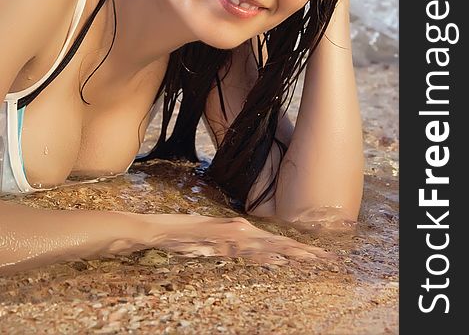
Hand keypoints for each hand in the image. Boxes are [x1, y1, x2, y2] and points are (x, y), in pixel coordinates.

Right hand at [137, 213, 334, 265]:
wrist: (162, 230)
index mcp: (242, 231)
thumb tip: (263, 254)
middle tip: (329, 259)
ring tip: (315, 260)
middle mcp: (242, 232)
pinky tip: (279, 260)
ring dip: (292, 253)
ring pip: (268, 246)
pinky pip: (246, 252)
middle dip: (305, 252)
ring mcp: (231, 238)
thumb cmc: (189, 235)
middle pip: (279, 243)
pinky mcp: (220, 244)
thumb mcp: (217, 240)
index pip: (277, 240)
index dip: (299, 248)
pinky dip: (264, 256)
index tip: (321, 255)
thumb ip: (236, 245)